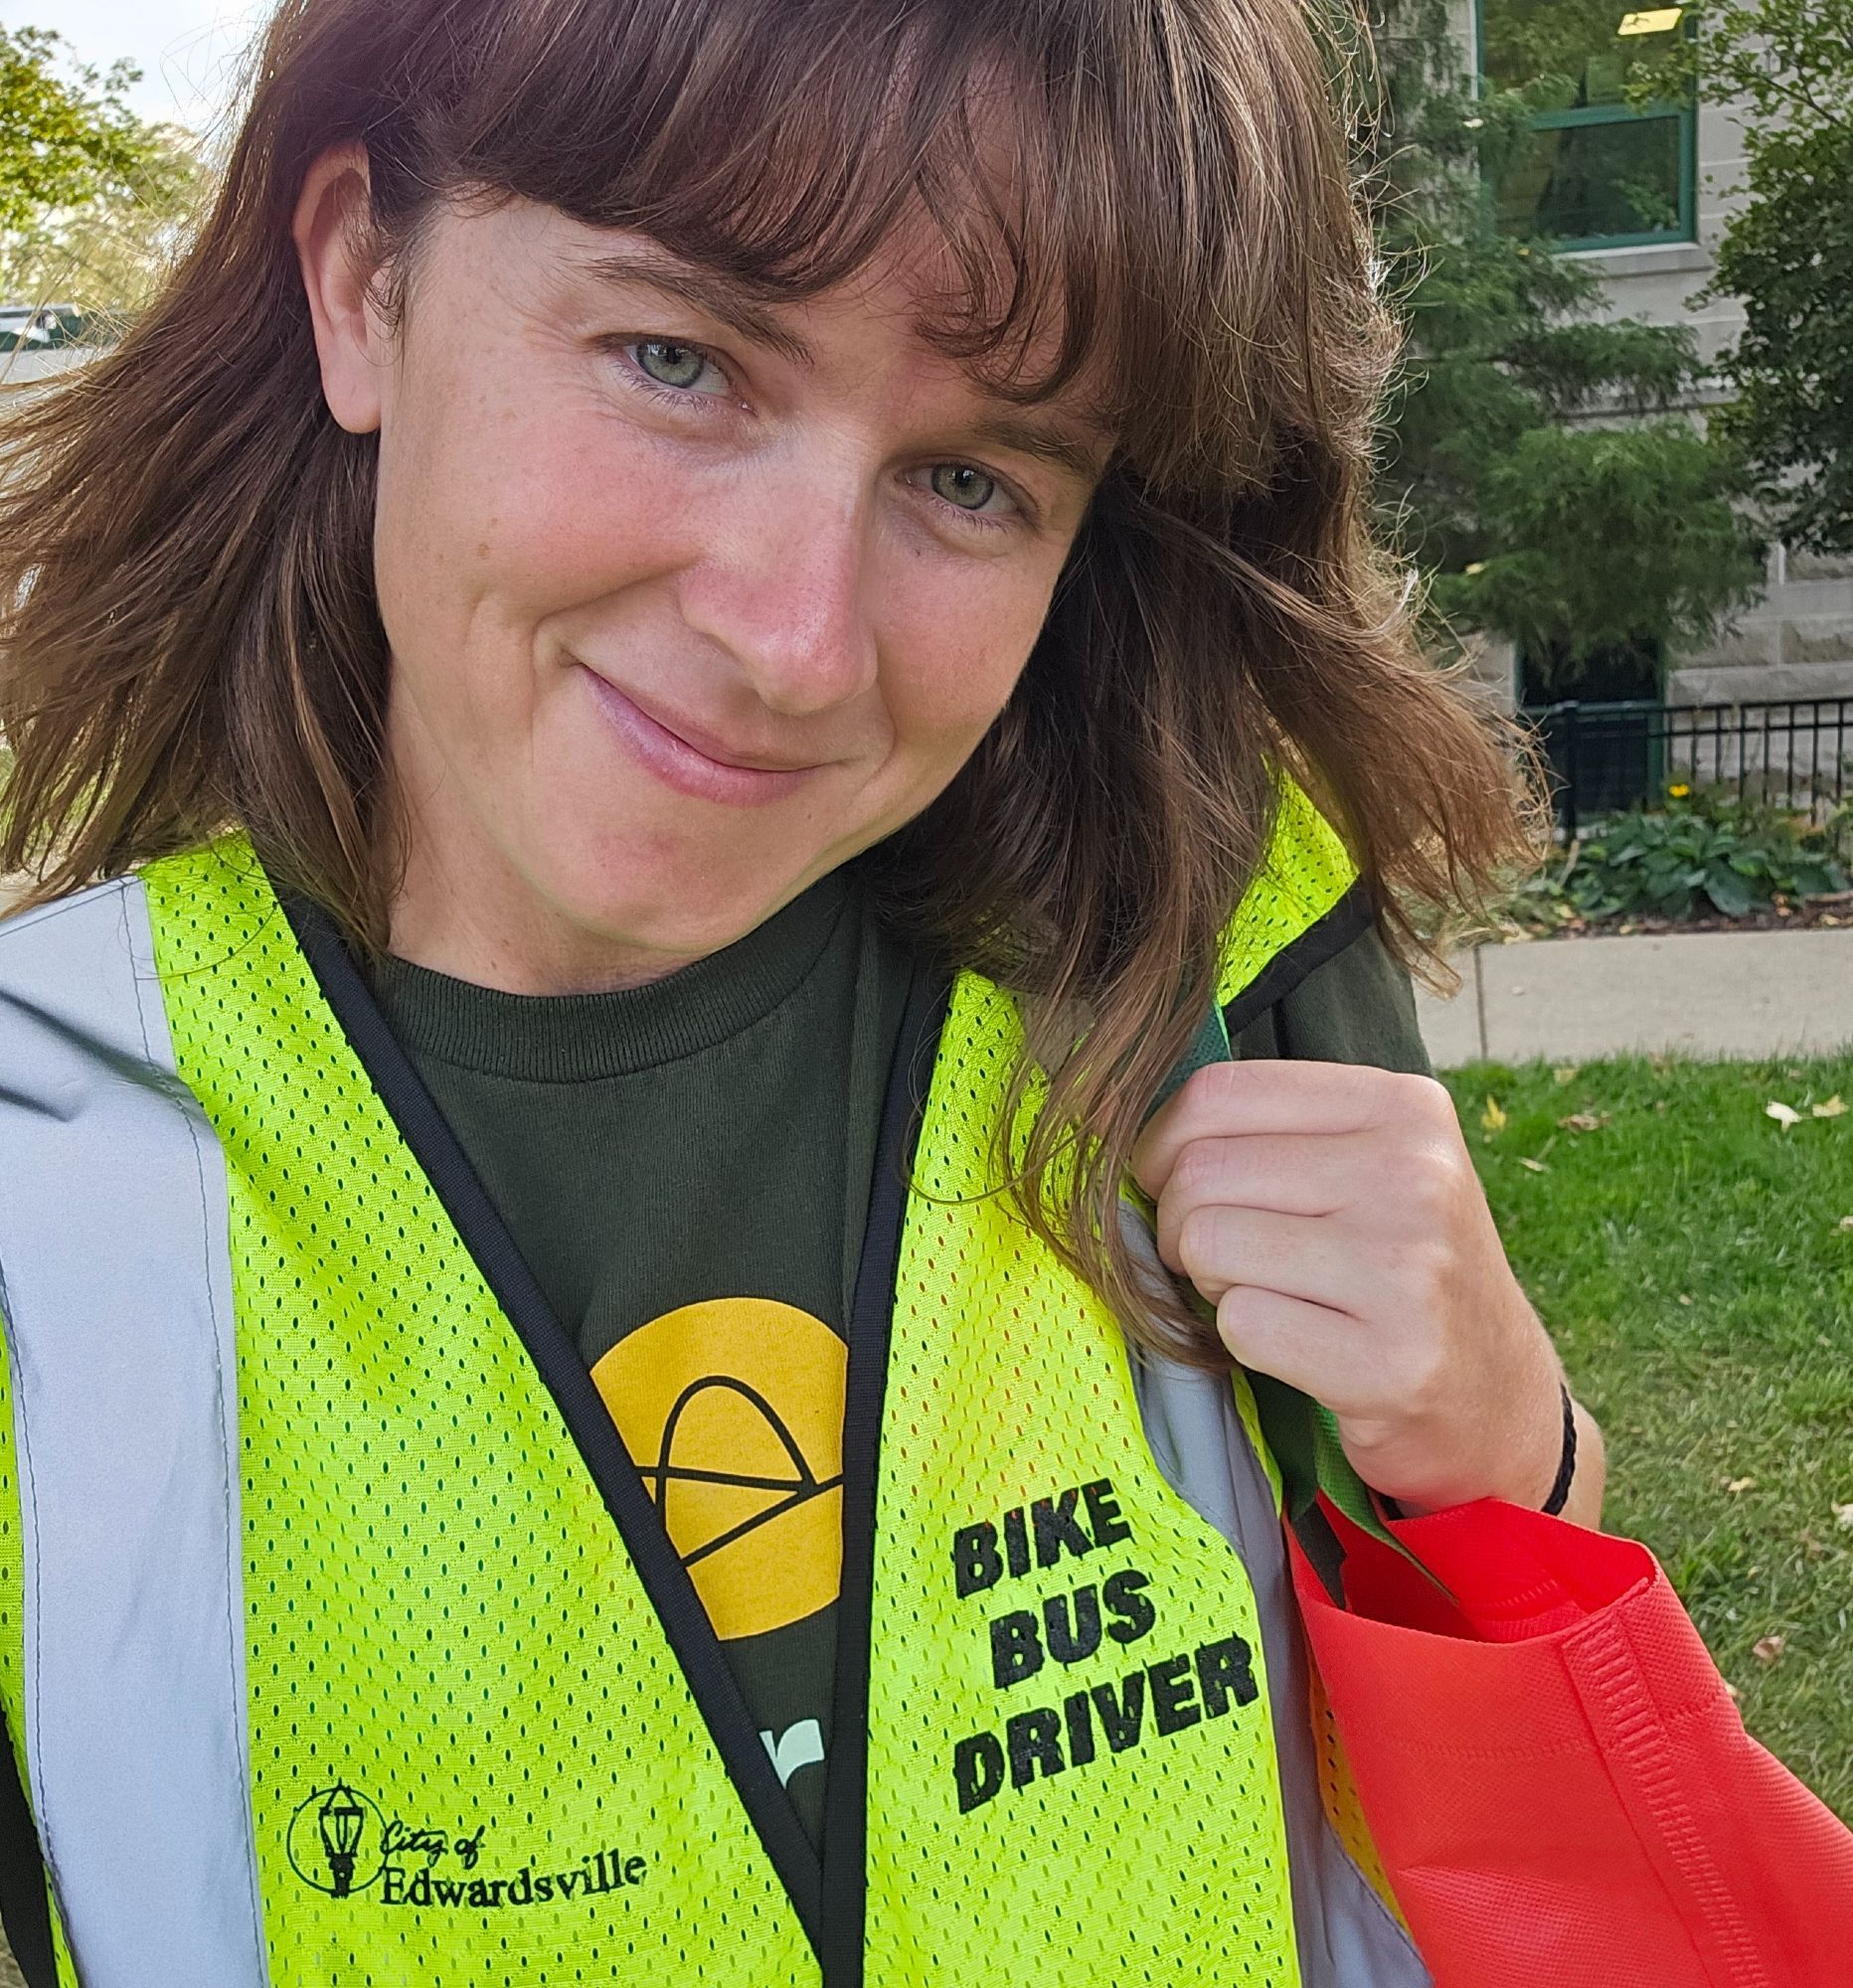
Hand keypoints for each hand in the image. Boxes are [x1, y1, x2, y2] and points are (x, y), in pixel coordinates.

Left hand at [1130, 1059, 1602, 1521]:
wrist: (1497, 1398)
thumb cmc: (1400, 1268)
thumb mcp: (1368, 1166)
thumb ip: (1269, 1131)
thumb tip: (1118, 1124)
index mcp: (1403, 1107)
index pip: (1216, 1093)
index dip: (1160, 1145)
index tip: (1169, 1184)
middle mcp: (1414, 1174)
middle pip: (1199, 1173)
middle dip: (1181, 1225)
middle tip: (1230, 1260)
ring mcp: (1407, 1268)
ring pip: (1207, 1245)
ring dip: (1212, 1284)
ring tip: (1274, 1297)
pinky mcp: (1389, 1362)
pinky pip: (1240, 1325)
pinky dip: (1243, 1341)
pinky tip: (1300, 1346)